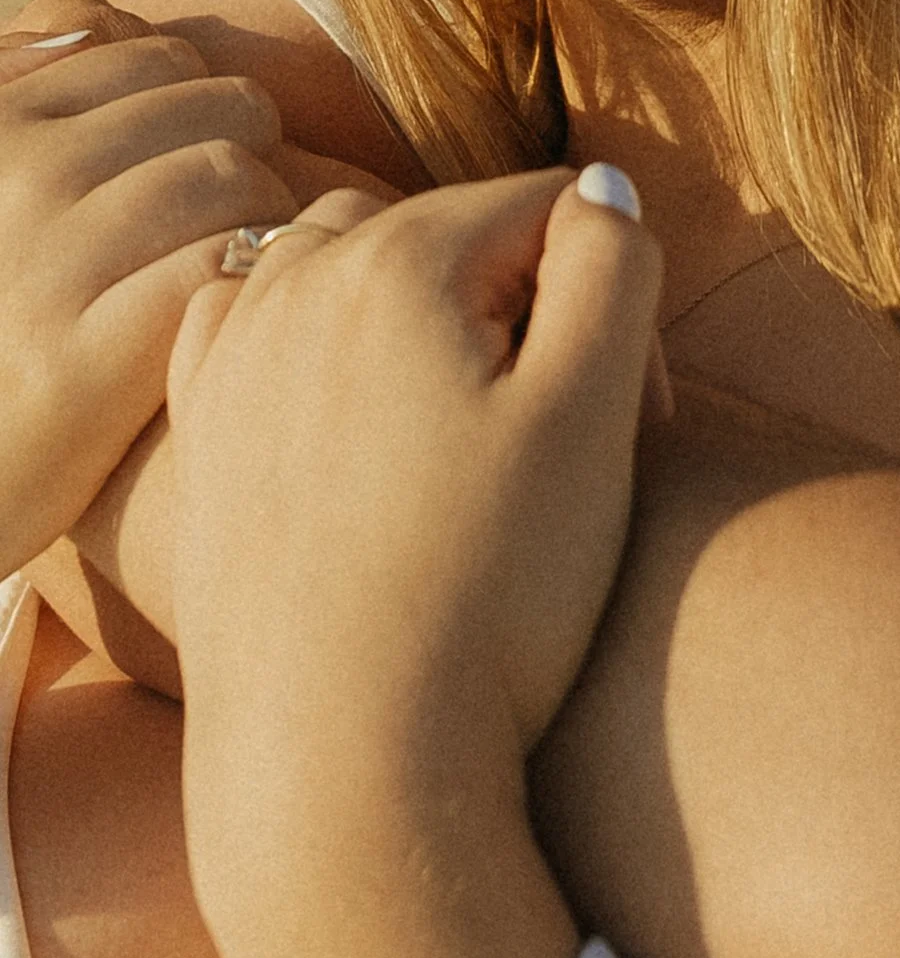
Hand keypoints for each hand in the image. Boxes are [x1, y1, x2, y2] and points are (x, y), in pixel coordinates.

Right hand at [0, 0, 295, 575]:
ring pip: (233, 179)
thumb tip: (92, 13)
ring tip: (242, 274)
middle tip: (242, 226)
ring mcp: (41, 265)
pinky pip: (220, 268)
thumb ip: (28, 85)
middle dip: (254, 159)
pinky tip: (229, 323)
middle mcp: (12, 177)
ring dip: (264, 225)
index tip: (200, 171)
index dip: (209, 110)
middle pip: (219, 108)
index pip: (163, 57)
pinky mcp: (79, 361)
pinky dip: (249, 290)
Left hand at [170, 169, 663, 936]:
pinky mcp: (203, 433)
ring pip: (354, 262)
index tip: (639, 421)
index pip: (555, 211)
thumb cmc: (486, 594)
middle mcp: (294, 283)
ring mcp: (234, 357)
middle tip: (564, 441)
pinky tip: (357, 412)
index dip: (618, 303)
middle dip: (524, 305)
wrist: (340, 768)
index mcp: (399, 258)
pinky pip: (260, 322)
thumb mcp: (593, 416)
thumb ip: (614, 266)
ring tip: (467, 431)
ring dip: (423, 313)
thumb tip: (600, 190)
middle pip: (456, 234)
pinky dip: (315, 336)